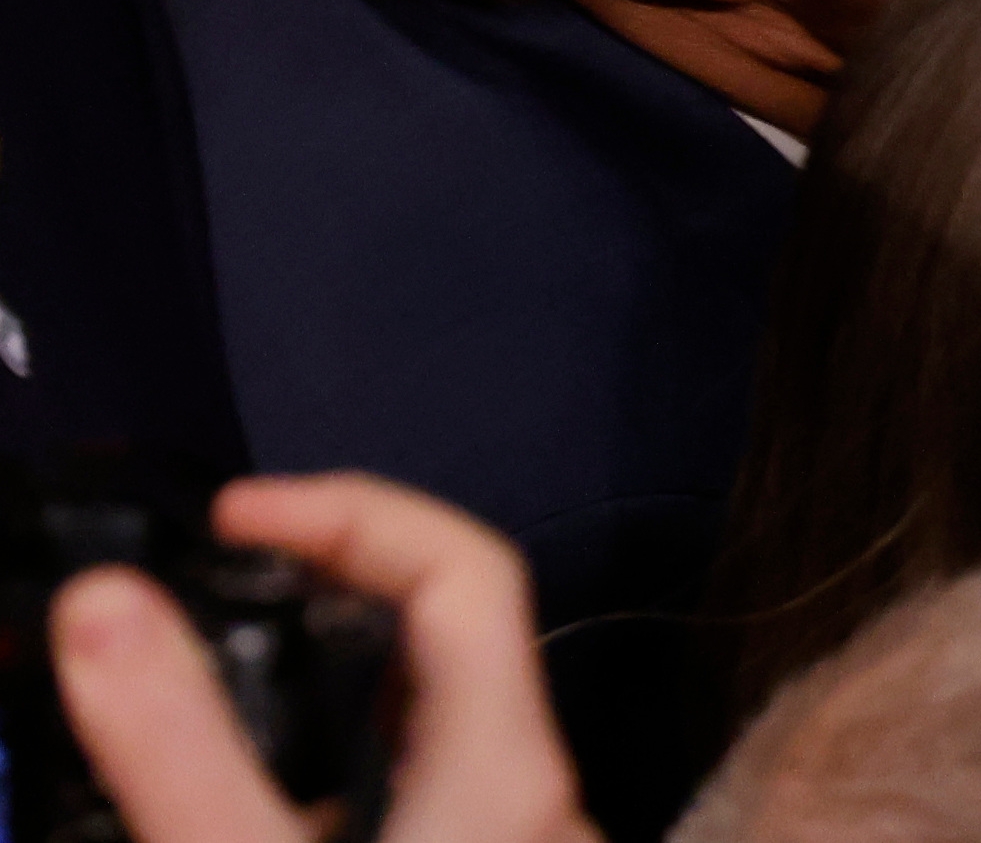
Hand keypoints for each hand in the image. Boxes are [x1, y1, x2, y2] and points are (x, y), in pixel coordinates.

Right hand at [53, 476, 593, 842]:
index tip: (235, 512)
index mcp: (507, 764)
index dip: (354, 513)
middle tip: (218, 578)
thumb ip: (184, 747)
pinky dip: (343, 765)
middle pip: (447, 640)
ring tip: (219, 679)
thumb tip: (101, 602)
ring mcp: (518, 840)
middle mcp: (536, 796)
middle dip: (332, 590)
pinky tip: (276, 796)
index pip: (468, 568)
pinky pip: (421, 790)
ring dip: (331, 688)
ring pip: (429, 726)